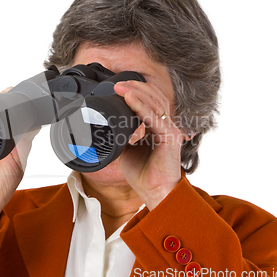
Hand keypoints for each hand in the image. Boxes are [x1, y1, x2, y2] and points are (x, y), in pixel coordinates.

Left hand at [114, 81, 189, 209]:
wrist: (154, 192)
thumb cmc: (144, 174)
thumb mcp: (127, 150)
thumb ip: (121, 135)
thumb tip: (106, 126)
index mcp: (158, 126)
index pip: (151, 101)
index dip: (136, 91)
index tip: (118, 86)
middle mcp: (166, 125)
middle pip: (154, 97)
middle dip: (135, 87)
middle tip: (116, 84)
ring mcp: (170, 130)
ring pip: (155, 103)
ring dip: (136, 93)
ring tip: (120, 87)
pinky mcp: (170, 137)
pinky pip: (154, 117)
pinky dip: (140, 106)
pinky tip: (129, 99)